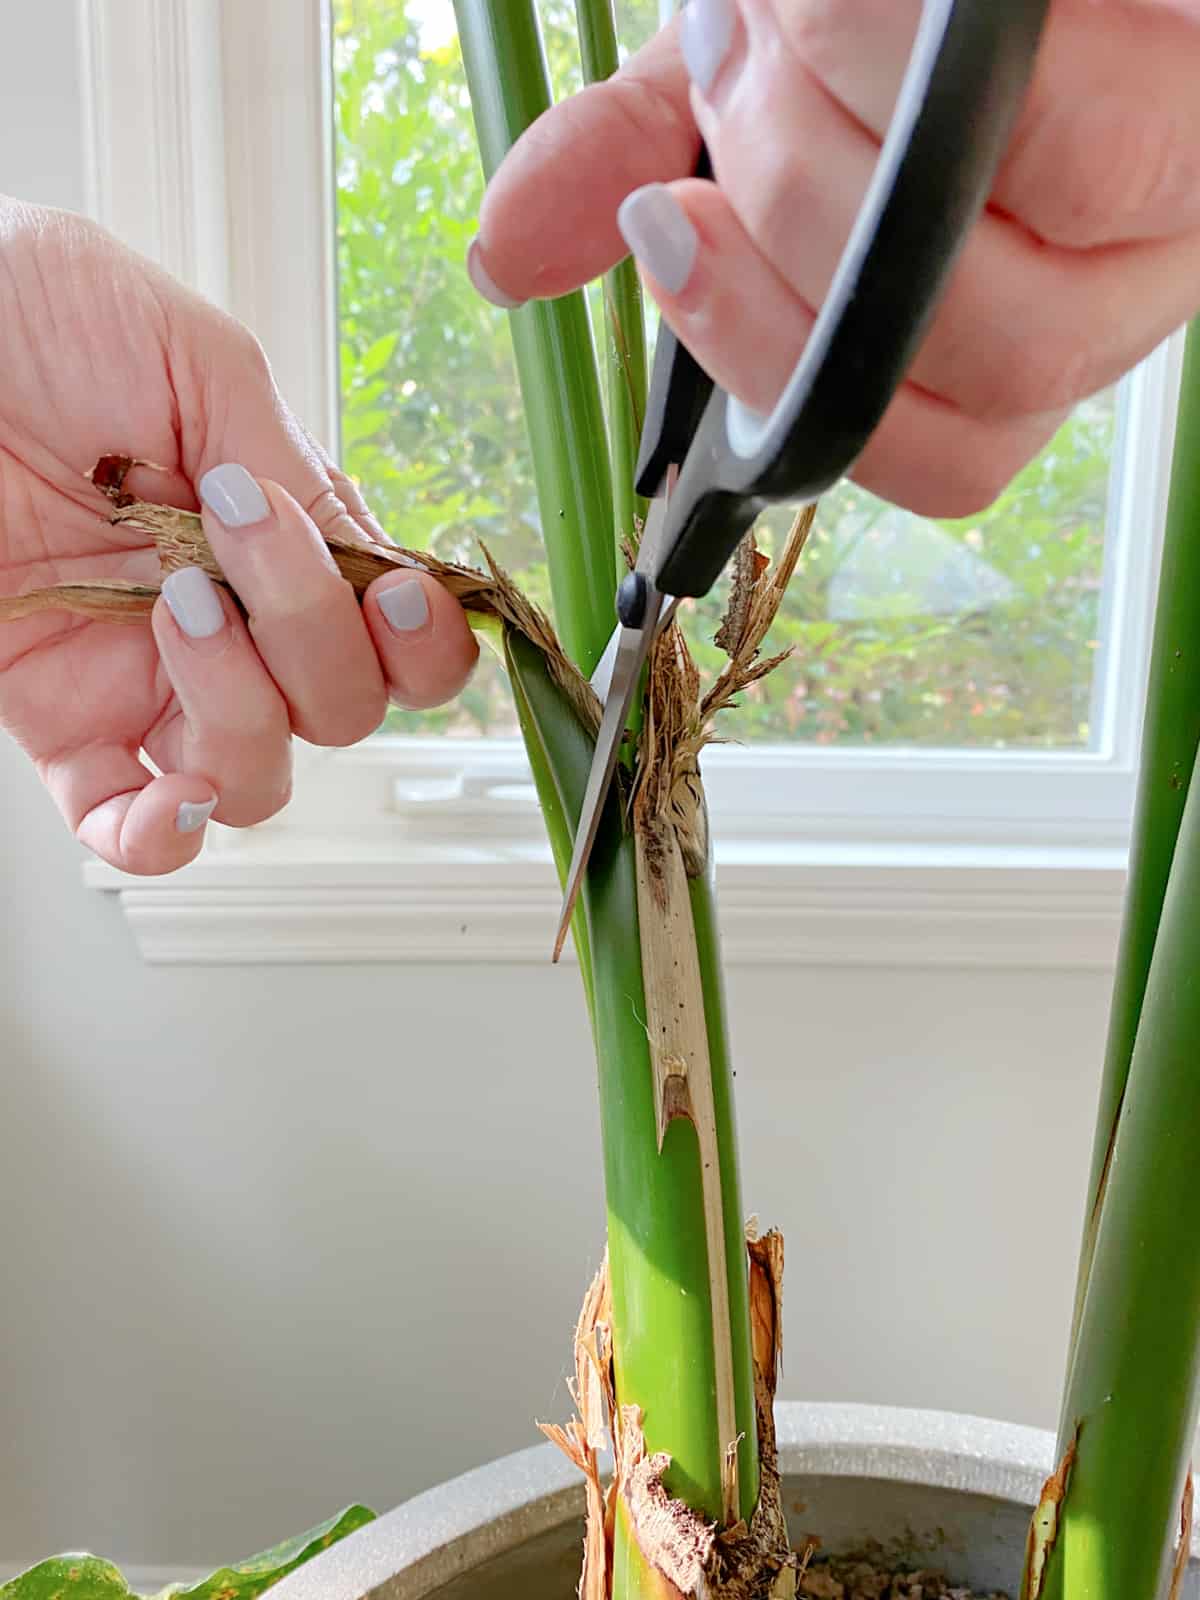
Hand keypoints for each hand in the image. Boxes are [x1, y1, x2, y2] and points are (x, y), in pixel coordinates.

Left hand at [0, 200, 476, 873]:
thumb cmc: (35, 310)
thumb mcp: (201, 364)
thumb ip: (299, 473)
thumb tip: (369, 568)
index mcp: (284, 541)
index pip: (396, 640)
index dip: (422, 644)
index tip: (394, 595)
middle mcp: (235, 621)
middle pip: (341, 711)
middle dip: (314, 635)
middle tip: (237, 531)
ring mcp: (149, 676)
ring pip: (255, 775)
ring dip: (243, 708)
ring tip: (174, 604)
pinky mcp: (61, 718)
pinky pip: (127, 827)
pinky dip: (162, 837)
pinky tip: (172, 798)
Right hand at [469, 0, 1199, 516]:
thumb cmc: (884, 23)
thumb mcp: (745, 102)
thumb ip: (634, 172)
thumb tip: (501, 257)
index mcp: (988, 345)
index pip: (911, 451)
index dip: (766, 358)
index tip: (667, 224)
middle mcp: (1101, 316)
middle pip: (948, 376)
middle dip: (796, 217)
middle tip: (732, 61)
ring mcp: (1173, 233)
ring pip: (1016, 309)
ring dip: (857, 153)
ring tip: (785, 17)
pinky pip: (1103, 146)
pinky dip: (931, 64)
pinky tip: (867, 5)